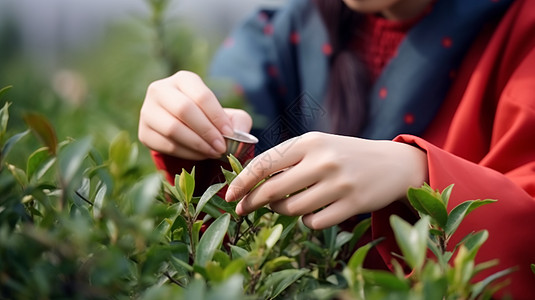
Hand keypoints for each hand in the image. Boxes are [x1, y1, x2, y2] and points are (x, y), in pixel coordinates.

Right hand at [138, 70, 252, 159]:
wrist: (185, 129)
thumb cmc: (210, 119)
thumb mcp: (228, 115)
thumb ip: (238, 121)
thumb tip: (235, 133)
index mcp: (183, 79)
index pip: (201, 95)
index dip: (217, 116)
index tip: (229, 134)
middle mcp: (160, 90)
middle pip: (184, 109)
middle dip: (206, 131)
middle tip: (221, 147)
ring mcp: (148, 111)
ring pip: (172, 128)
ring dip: (197, 144)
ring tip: (213, 153)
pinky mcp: (144, 133)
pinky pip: (166, 145)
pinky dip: (186, 153)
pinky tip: (200, 155)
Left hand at [225, 132, 427, 228]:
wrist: (392, 163)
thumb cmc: (344, 155)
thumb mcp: (317, 146)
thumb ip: (287, 159)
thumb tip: (250, 184)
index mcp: (310, 141)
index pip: (265, 163)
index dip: (242, 182)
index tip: (229, 195)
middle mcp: (323, 160)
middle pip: (272, 190)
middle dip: (252, 202)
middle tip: (242, 209)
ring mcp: (339, 183)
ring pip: (291, 209)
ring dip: (281, 212)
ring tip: (285, 205)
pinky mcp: (352, 204)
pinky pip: (313, 222)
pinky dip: (305, 221)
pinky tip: (310, 213)